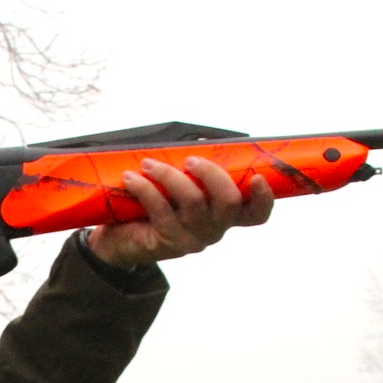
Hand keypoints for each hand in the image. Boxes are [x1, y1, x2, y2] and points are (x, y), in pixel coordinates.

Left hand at [83, 156, 273, 269]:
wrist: (118, 238)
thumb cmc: (151, 202)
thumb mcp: (177, 182)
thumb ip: (193, 165)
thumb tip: (201, 139)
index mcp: (223, 214)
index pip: (256, 214)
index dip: (264, 198)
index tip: (257, 177)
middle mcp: (214, 229)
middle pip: (229, 202)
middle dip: (211, 173)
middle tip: (190, 160)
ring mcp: (193, 239)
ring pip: (193, 202)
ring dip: (170, 175)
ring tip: (148, 164)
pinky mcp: (168, 243)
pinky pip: (161, 210)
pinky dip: (145, 188)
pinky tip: (131, 178)